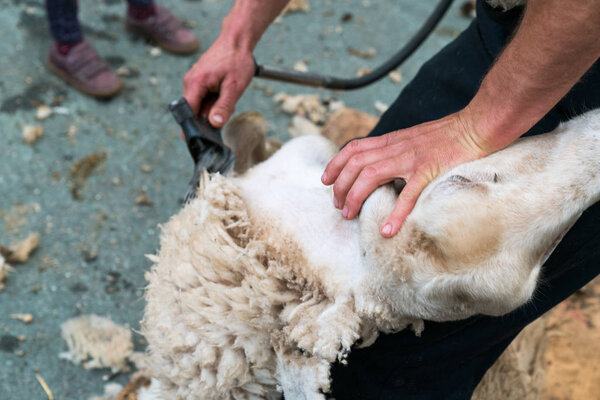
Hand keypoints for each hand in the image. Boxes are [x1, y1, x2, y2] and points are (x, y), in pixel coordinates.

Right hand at [183, 37, 255, 126]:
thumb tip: (214, 124)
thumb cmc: (236, 60)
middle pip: (195, 112)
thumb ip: (224, 107)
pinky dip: (215, 101)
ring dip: (214, 108)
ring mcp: (193, 82)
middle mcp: (190, 83)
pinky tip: (225, 93)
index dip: (193, 128)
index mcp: (195, 83)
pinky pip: (204, 99)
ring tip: (227, 96)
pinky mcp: (199, 82)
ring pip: (201, 106)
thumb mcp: (234, 87)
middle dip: (210, 116)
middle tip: (226, 109)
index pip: (187, 113)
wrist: (236, 41)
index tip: (202, 138)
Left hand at [321, 109, 490, 236]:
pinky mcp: (430, 169)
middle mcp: (397, 147)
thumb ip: (396, 149)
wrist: (479, 124)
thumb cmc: (450, 135)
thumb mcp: (414, 137)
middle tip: (337, 206)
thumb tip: (381, 165)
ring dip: (356, 197)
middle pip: (356, 164)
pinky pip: (408, 194)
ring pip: (371, 175)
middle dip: (341, 186)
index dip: (335, 164)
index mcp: (392, 140)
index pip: (354, 148)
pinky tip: (387, 230)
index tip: (325, 180)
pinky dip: (395, 213)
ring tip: (349, 215)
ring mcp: (412, 158)